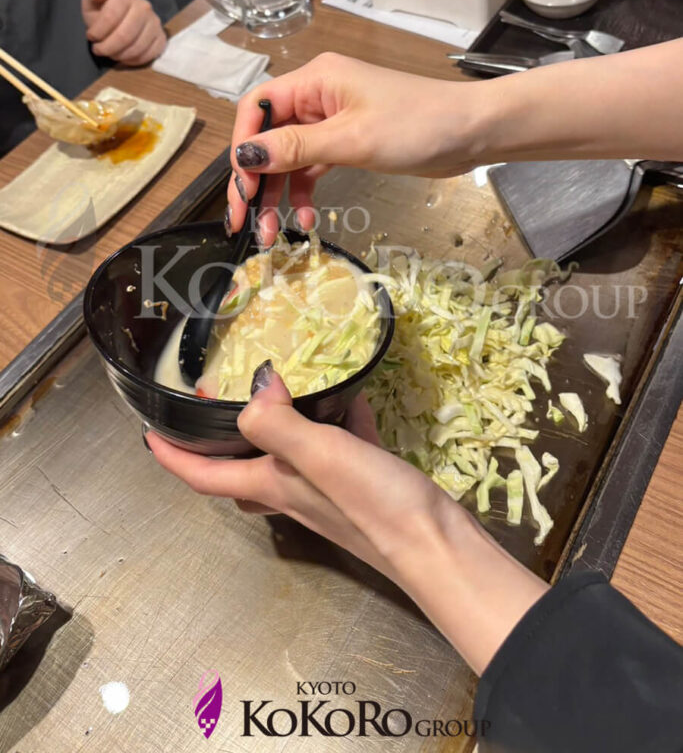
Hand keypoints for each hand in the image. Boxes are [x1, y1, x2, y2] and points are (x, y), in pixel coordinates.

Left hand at [81, 0, 166, 65]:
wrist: (126, 14)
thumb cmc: (105, 10)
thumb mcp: (93, 2)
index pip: (111, 17)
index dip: (98, 31)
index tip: (91, 37)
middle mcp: (144, 7)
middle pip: (124, 36)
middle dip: (107, 48)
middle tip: (98, 50)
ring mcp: (155, 23)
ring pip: (136, 48)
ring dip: (119, 55)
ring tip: (110, 53)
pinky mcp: (161, 38)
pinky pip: (148, 56)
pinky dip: (132, 60)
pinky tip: (123, 56)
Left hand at [147, 366, 547, 674]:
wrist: (437, 547)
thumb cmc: (373, 504)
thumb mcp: (320, 456)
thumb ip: (278, 422)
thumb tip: (254, 384)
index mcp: (273, 485)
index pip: (205, 476)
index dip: (172, 458)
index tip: (148, 434)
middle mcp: (294, 492)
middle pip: (242, 472)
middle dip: (222, 443)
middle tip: (215, 406)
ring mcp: (332, 492)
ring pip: (290, 460)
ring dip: (279, 429)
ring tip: (282, 391)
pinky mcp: (366, 485)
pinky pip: (343, 447)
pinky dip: (341, 421)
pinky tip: (355, 397)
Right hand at [227, 52, 487, 245]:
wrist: (473, 131)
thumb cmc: (417, 125)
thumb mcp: (352, 139)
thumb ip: (295, 148)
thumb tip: (245, 157)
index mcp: (314, 80)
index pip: (256, 109)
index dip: (242, 149)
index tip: (241, 190)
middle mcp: (317, 95)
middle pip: (267, 137)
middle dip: (255, 181)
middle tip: (245, 223)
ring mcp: (332, 119)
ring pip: (288, 157)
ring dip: (277, 194)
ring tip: (271, 233)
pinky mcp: (348, 141)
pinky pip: (312, 166)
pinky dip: (304, 191)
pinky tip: (305, 219)